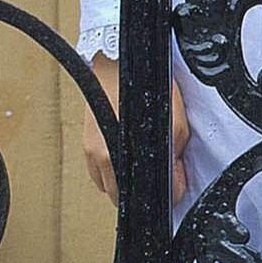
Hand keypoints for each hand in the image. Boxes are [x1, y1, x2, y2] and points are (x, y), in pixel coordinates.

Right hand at [74, 52, 186, 203]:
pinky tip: (125, 160)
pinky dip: (110, 173)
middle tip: (162, 177)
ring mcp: (91, 152)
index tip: (176, 186)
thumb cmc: (147, 89)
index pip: (145, 194)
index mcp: (126, 155)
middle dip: (143, 193)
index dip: (167, 193)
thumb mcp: (175, 123)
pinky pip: (96, 174)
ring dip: (124, 184)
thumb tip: (175, 182)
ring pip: (107, 187)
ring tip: (143, 167)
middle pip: (122, 196)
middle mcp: (103, 157)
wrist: (119, 66)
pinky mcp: (85, 145)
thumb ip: (175, 156)